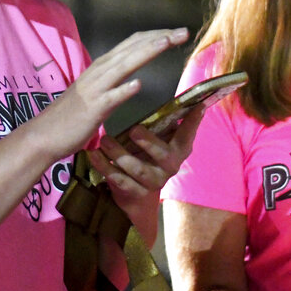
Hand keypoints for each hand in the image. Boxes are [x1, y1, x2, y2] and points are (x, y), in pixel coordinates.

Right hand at [32, 28, 189, 162]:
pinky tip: (138, 85)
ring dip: (146, 53)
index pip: (132, 43)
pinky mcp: (91, 110)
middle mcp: (98, 72)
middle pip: (132, 49)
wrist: (44, 135)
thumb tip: (132, 77)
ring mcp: (94, 90)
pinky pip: (109, 98)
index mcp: (101, 67)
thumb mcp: (95, 91)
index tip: (176, 32)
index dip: (155, 36)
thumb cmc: (71, 116)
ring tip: (166, 43)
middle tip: (183, 32)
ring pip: (123, 66)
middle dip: (159, 38)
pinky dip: (123, 90)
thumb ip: (112, 81)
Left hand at [88, 101, 204, 202]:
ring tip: (104, 140)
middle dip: (149, 142)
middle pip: (164, 155)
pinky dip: (105, 167)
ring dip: (120, 154)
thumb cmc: (147, 155)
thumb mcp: (158, 139)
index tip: (197, 106)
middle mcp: (170, 167)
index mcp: (178, 150)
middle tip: (134, 129)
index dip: (193, 122)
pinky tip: (93, 155)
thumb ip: (166, 123)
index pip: (188, 134)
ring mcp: (154, 182)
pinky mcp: (135, 192)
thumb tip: (180, 96)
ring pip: (138, 169)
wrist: (136, 194)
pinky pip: (119, 180)